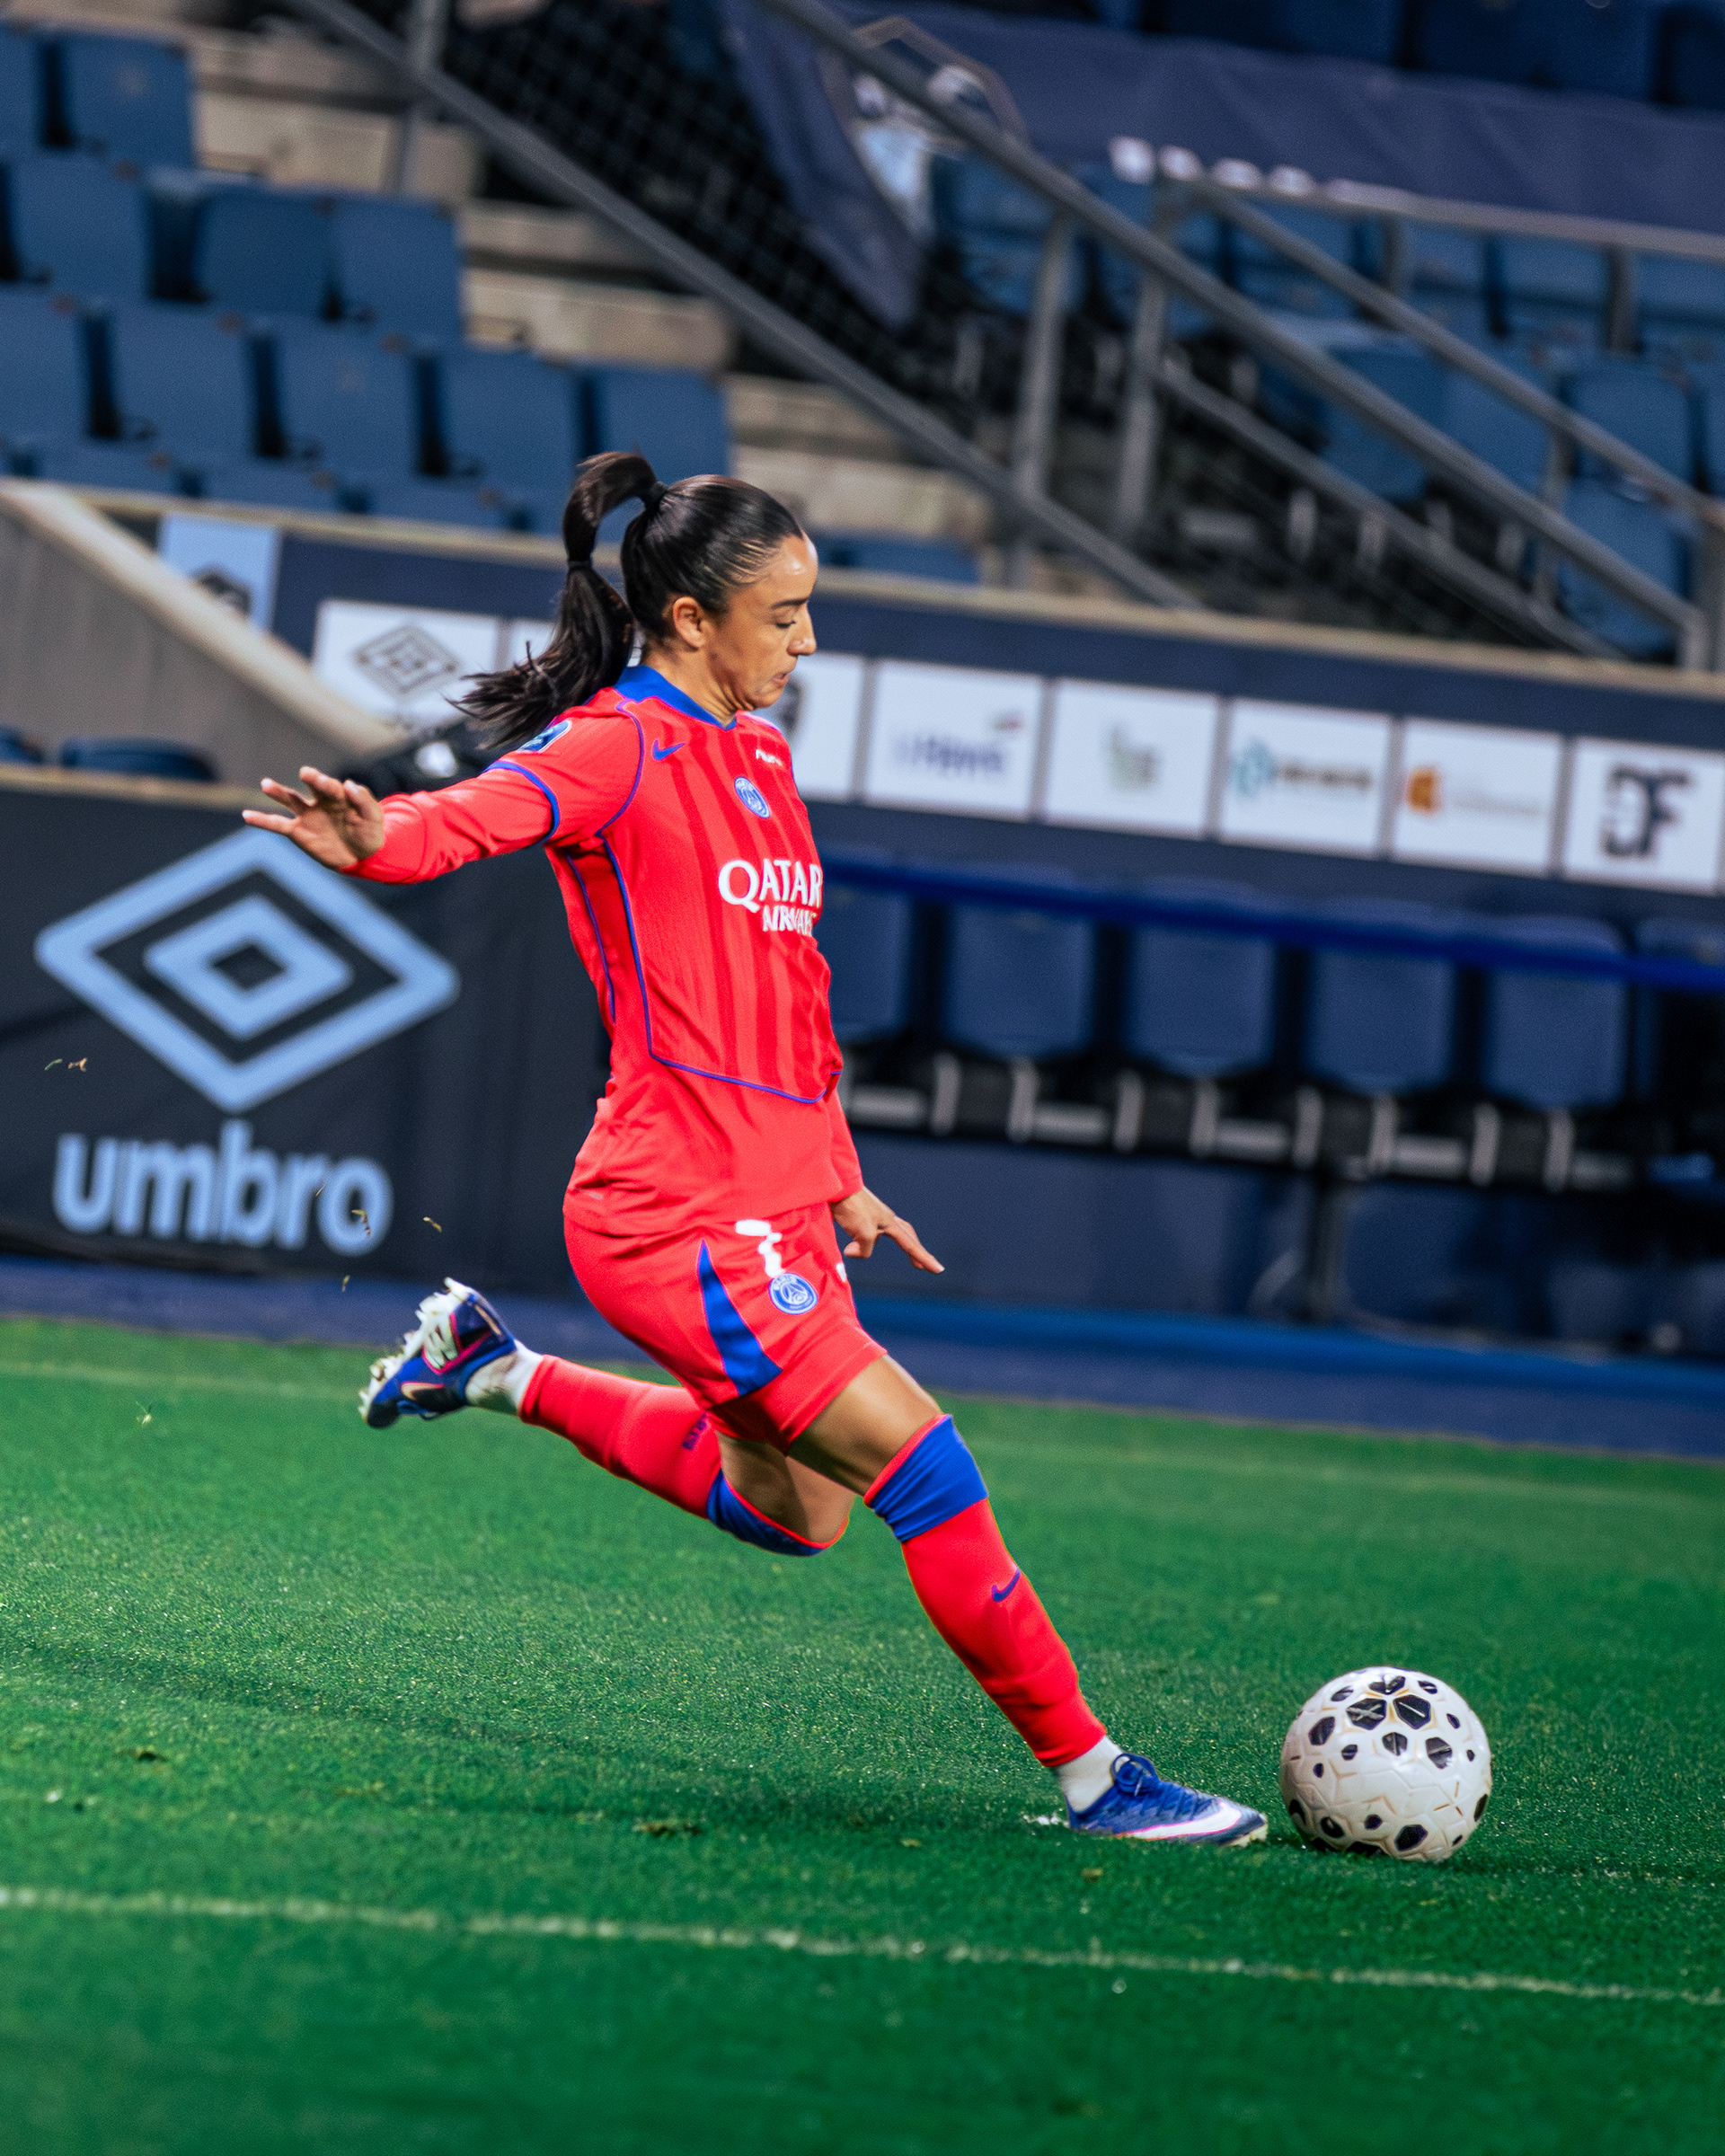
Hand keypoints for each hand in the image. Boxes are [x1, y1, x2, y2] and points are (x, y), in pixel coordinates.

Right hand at [242, 766, 385, 869]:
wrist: (362, 856)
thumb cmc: (369, 833)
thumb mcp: (373, 818)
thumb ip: (364, 801)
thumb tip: (349, 784)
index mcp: (340, 796)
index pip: (331, 786)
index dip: (327, 783)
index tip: (324, 781)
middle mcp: (321, 801)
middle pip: (311, 787)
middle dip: (310, 780)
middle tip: (306, 773)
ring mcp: (307, 815)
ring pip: (290, 800)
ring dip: (278, 793)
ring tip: (266, 784)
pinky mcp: (298, 832)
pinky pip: (277, 825)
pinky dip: (262, 820)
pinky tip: (247, 816)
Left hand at [831, 1187, 942, 1272]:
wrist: (835, 1187)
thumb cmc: (851, 1208)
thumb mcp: (863, 1233)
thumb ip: (864, 1250)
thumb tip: (853, 1253)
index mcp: (890, 1223)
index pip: (911, 1245)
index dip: (924, 1259)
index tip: (939, 1270)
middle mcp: (885, 1219)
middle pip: (907, 1236)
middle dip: (917, 1251)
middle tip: (923, 1266)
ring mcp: (873, 1216)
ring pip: (891, 1234)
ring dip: (900, 1244)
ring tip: (908, 1255)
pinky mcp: (860, 1215)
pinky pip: (870, 1232)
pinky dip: (870, 1242)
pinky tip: (863, 1243)